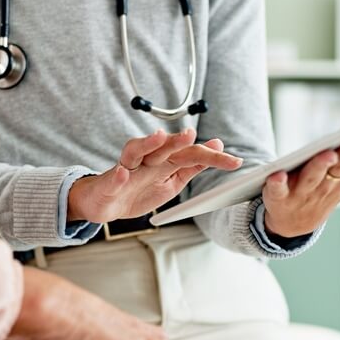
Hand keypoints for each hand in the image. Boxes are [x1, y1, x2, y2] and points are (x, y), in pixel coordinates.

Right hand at [67, 128, 241, 222]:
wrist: (105, 204)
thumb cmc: (139, 190)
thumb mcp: (172, 181)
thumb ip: (192, 165)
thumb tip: (217, 147)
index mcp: (164, 162)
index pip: (190, 154)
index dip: (212, 157)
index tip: (234, 162)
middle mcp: (146, 160)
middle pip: (163, 147)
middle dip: (178, 141)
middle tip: (193, 135)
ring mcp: (126, 169)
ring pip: (135, 152)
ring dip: (146, 144)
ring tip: (159, 139)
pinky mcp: (108, 184)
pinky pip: (112, 179)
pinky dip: (118, 177)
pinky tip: (124, 175)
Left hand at [262, 120, 339, 237]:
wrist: (292, 222)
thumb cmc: (328, 188)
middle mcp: (330, 184)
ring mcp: (305, 192)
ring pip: (314, 177)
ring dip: (321, 166)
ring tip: (329, 154)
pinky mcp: (279, 197)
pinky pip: (278, 190)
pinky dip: (278, 184)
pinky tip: (278, 174)